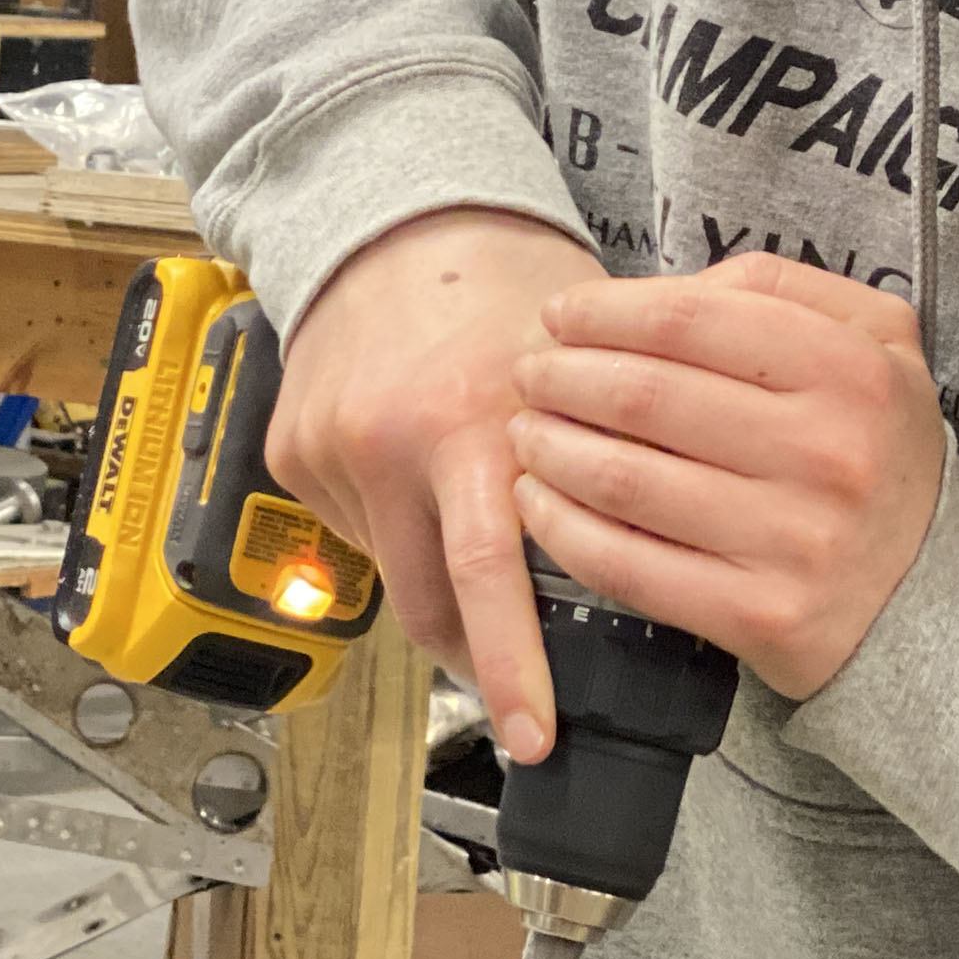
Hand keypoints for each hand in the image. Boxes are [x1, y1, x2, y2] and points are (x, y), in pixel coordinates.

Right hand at [269, 207, 605, 761]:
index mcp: (471, 421)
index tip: (535, 737)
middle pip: (428, 604)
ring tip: (476, 531)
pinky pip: (354, 531)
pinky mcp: (292, 454)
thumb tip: (665, 548)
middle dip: (476, 659)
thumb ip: (609, 447)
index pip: (490, 574)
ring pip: (393, 575)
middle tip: (519, 700)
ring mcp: (332, 451)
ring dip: (439, 583)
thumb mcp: (578, 361)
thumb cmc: (503, 286)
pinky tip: (423, 483)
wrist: (392, 221)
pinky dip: (395, 531)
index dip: (511, 668)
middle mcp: (390, 442)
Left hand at [507, 253, 949, 700]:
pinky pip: (630, 566)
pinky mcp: (758, 616)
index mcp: (850, 369)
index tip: (558, 316)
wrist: (931, 594)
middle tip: (527, 373)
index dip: (603, 312)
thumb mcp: (875, 343)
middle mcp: (826, 452)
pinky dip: (563, 530)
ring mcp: (792, 541)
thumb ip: (782, 289)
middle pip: (645, 396)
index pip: (688, 319)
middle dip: (561, 377)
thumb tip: (670, 288)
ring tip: (523, 431)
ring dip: (549, 450)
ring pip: (625, 481)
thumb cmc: (874, 448)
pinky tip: (536, 503)